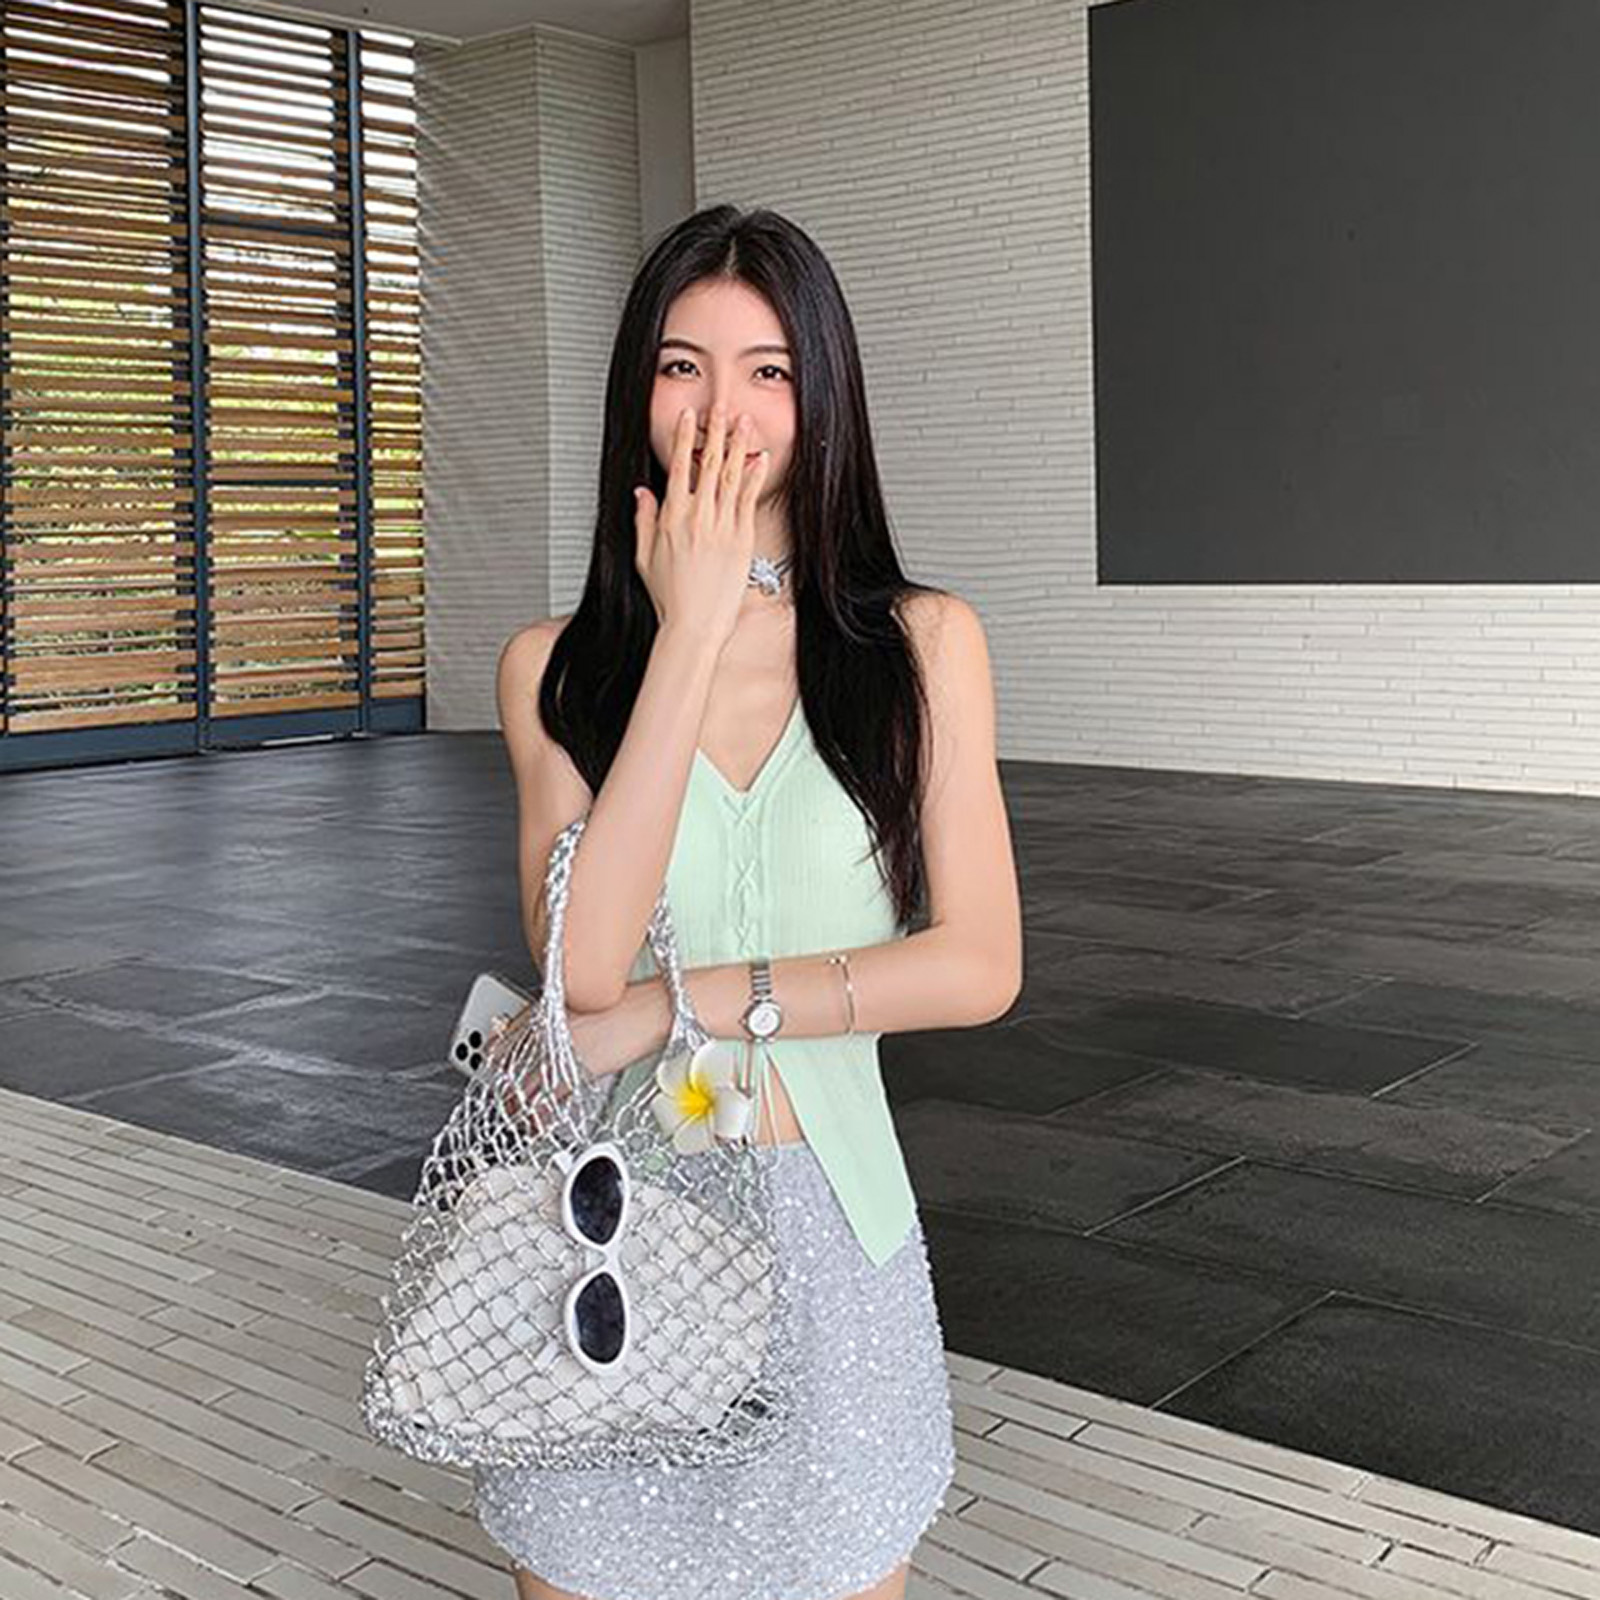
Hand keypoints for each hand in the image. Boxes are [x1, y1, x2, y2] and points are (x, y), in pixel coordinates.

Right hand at [634, 401, 770, 647]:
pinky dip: (754, 476)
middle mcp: (696, 517)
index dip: (683, 438)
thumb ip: (643, 520)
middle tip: (720, 406)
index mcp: (671, 518)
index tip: (688, 417)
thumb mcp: (645, 557)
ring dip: (737, 445)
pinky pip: (748, 500)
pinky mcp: (741, 539)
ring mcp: (720, 527)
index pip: (678, 467)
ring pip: (730, 476)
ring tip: (743, 421)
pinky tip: (759, 458)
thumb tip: (641, 492)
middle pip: (706, 464)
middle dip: (714, 431)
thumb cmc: (670, 597)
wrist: (693, 625)